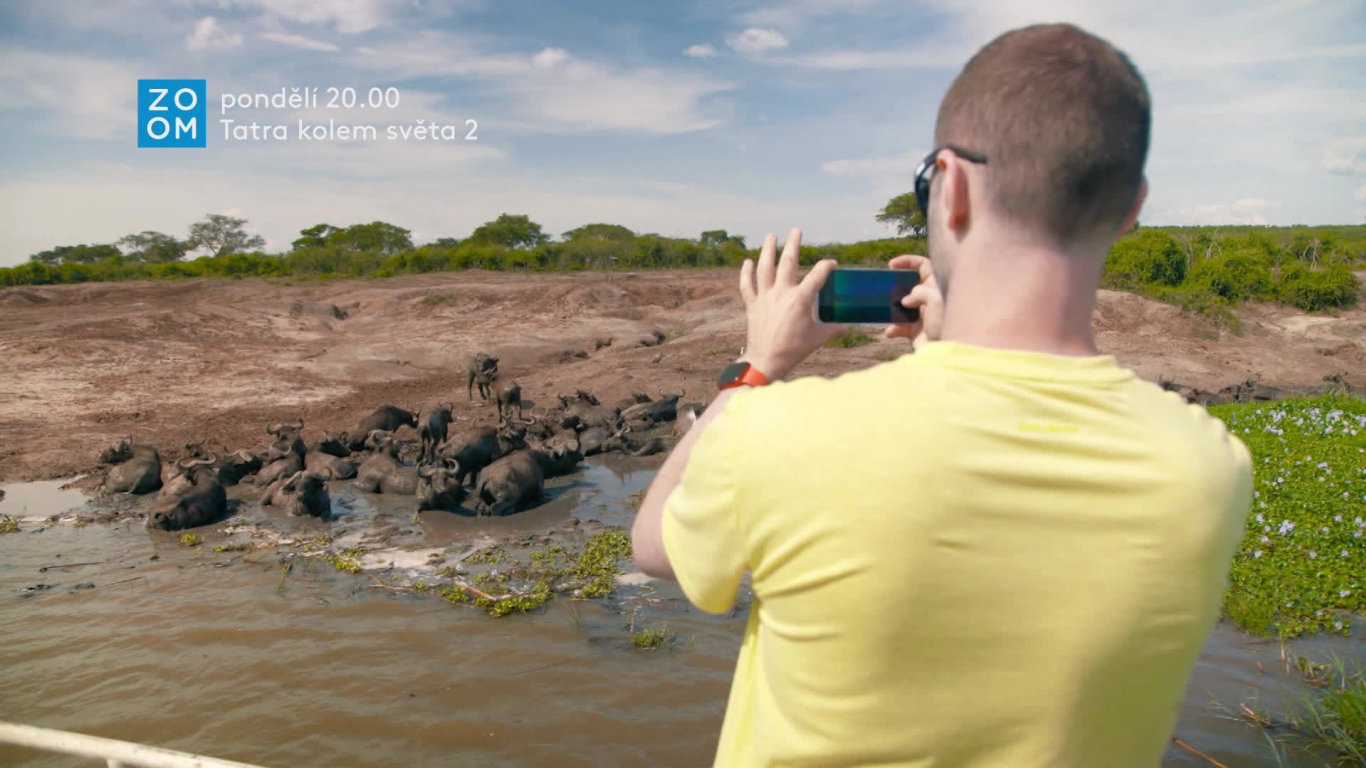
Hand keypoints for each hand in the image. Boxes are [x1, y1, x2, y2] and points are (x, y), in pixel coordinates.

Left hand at [738, 229, 845, 380]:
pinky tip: (747, 262)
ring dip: (767, 250)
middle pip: (787, 262)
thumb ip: (834, 329)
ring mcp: (765, 297)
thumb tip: (848, 327)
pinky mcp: (752, 305)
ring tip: (771, 236)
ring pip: (765, 268)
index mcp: (800, 299)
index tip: (831, 263)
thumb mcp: (818, 338)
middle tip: (796, 230)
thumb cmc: (794, 350)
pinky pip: (747, 285)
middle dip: (793, 244)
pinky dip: (746, 273)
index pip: (817, 275)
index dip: (826, 267)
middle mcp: (782, 293)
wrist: (767, 360)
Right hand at [882, 254, 942, 349]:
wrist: (950, 354)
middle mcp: (931, 299)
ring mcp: (923, 316)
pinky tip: (890, 331)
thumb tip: (905, 301)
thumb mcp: (936, 300)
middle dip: (896, 286)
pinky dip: (893, 329)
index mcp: (939, 287)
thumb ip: (919, 292)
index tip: (892, 264)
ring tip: (886, 311)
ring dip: (891, 309)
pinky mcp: (916, 332)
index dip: (909, 262)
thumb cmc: (948, 324)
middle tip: (885, 288)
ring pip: (902, 306)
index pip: (925, 266)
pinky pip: (899, 327)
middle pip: (910, 286)